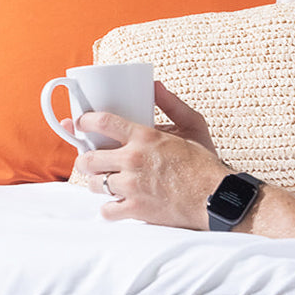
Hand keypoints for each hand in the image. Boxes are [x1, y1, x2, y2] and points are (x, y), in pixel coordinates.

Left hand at [70, 87, 227, 229]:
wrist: (214, 197)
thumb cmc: (204, 161)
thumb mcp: (193, 124)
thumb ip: (171, 103)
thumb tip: (154, 85)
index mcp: (145, 136)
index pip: (103, 122)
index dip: (85, 121)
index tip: (80, 123)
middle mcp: (133, 160)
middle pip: (89, 158)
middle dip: (84, 157)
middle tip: (88, 158)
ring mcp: (131, 187)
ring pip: (95, 184)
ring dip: (97, 181)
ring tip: (105, 179)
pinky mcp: (135, 210)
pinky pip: (106, 210)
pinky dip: (108, 207)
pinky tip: (116, 202)